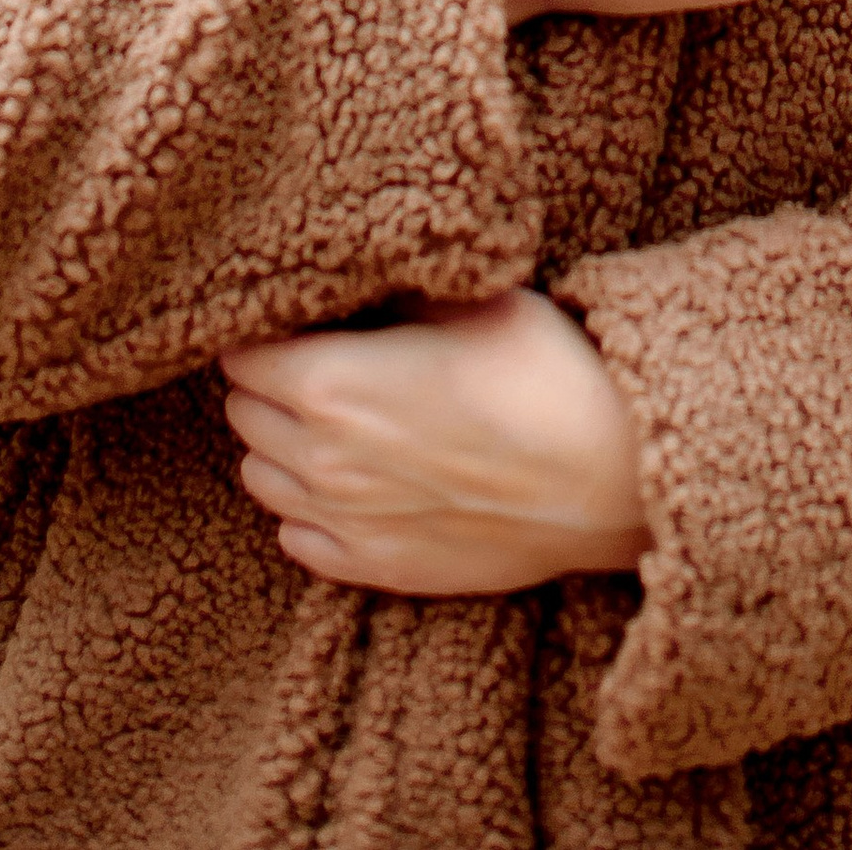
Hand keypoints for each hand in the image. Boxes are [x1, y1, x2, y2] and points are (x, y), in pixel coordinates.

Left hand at [222, 292, 644, 597]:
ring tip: (327, 417)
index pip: (242, 355)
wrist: (609, 477)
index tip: (295, 316)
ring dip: (278, 444)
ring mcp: (345, 522)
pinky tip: (345, 480)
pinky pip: (297, 539)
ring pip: (260, 479)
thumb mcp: (470, 300)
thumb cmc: (544, 373)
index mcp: (330, 382)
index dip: (263, 330)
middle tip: (312, 357)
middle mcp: (320, 458)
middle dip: (266, 384)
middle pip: (244, 414)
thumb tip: (362, 283)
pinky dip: (303, 507)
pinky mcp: (378, 568)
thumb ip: (395, 295)